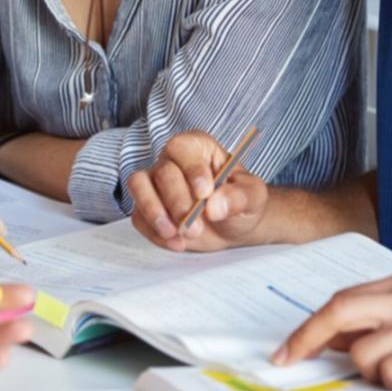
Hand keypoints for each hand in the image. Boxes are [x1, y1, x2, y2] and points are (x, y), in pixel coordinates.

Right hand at [128, 131, 267, 252]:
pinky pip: (138, 215)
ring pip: (138, 185)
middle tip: (195, 227)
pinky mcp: (146, 207)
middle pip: (162, 172)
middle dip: (177, 202)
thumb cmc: (242, 202)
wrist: (234, 225)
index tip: (204, 193)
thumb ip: (240, 197)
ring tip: (174, 234)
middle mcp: (172, 160)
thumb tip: (215, 206)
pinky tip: (177, 243)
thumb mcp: (253, 197)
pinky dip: (154, 232)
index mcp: (198, 148)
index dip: (191, 169)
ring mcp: (155, 183)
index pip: (182, 147)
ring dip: (154, 212)